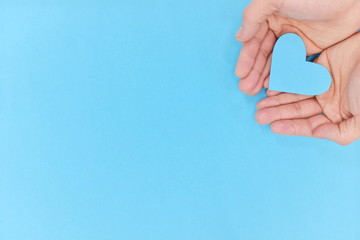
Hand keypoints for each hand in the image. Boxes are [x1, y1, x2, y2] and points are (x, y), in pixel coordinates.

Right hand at [235, 0, 359, 95]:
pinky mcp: (308, 48)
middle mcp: (279, 28)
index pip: (254, 40)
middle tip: (245, 88)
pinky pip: (291, 65)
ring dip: (263, 76)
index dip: (246, 58)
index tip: (240, 74)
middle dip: (253, 71)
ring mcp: (294, 39)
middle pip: (262, 53)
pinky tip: (272, 86)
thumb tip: (239, 37)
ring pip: (274, 61)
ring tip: (254, 90)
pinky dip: (281, 76)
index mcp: (270, 15)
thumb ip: (254, 15)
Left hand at [255, 33, 359, 144]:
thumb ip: (342, 132)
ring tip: (260, 104)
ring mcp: (322, 84)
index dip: (291, 126)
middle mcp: (327, 102)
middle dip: (278, 113)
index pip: (309, 124)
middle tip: (259, 115)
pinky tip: (270, 88)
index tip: (273, 127)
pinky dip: (284, 82)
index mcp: (337, 116)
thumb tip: (317, 133)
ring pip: (294, 94)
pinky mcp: (319, 66)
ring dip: (276, 100)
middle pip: (297, 109)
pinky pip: (297, 76)